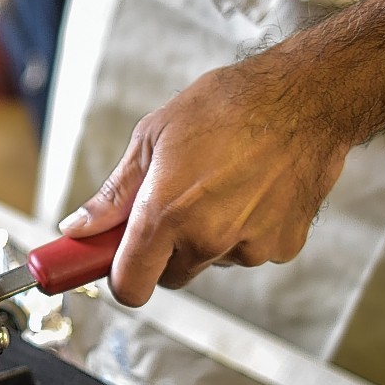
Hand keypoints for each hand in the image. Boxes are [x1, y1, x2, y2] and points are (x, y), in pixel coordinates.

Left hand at [58, 60, 350, 304]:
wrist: (306, 98)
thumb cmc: (228, 106)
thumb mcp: (153, 137)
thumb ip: (115, 194)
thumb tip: (77, 227)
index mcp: (167, 214)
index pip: (131, 286)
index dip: (120, 279)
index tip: (117, 262)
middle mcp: (208, 239)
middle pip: (171, 275)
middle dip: (165, 251)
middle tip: (173, 205)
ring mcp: (250, 247)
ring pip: (211, 260)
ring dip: (208, 236)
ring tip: (222, 182)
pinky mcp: (283, 246)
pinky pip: (249, 250)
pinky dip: (246, 230)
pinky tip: (253, 188)